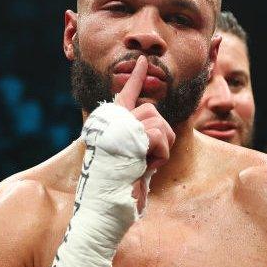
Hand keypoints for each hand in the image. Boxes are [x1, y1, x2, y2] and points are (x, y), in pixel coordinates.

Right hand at [113, 55, 174, 211]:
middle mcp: (112, 122)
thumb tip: (158, 133)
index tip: (144, 61)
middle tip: (149, 159)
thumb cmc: (119, 191)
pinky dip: (159, 155)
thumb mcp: (133, 162)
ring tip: (144, 164)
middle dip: (161, 135)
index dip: (137, 78)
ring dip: (160, 148)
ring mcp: (118, 125)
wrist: (105, 205)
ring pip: (159, 123)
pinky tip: (145, 165)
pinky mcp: (127, 133)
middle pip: (153, 110)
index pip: (127, 96)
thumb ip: (142, 144)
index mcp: (111, 126)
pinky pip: (158, 136)